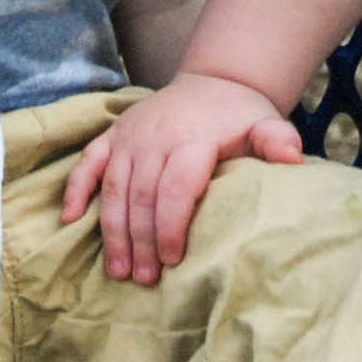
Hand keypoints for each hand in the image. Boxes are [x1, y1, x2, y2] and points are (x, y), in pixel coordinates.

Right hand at [59, 74, 303, 283]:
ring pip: (114, 187)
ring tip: (119, 269)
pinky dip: (76, 189)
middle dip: (142, 241)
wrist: (213, 81)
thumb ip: (277, 141)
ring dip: (114, 230)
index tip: (172, 261)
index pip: (176, 187)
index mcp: (192, 137)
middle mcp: (155, 135)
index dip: (171, 226)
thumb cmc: (240, 116)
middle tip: (144, 280)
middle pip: (142, 195)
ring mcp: (130, 134)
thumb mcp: (266, 124)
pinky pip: (88, 162)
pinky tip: (69, 220)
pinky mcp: (113, 134)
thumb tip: (292, 159)